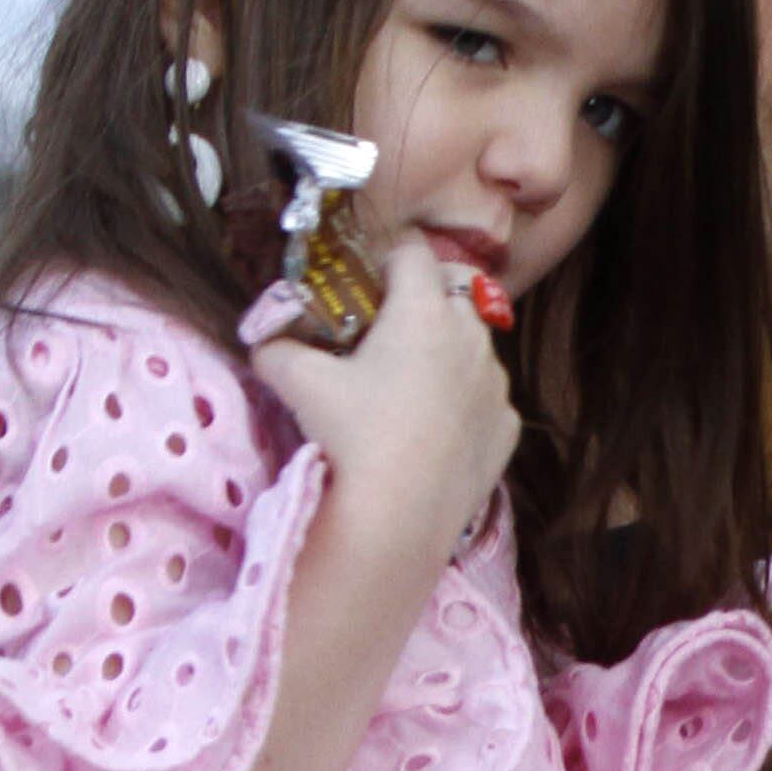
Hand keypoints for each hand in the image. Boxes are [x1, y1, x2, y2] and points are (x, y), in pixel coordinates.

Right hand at [262, 239, 519, 576]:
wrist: (400, 519)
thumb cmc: (352, 437)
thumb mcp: (298, 383)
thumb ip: (276, 349)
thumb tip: (264, 342)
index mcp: (423, 310)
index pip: (413, 251)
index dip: (387, 258)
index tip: (367, 281)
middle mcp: (471, 337)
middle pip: (452, 293)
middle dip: (422, 302)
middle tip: (384, 333)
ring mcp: (496, 385)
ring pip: (474, 348)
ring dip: (446, 352)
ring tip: (408, 386)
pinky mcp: (507, 428)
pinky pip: (485, 399)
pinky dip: (464, 402)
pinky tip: (433, 429)